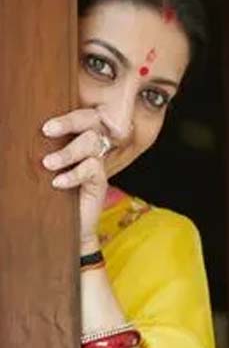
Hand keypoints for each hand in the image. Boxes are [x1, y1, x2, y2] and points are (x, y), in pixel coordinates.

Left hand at [42, 108, 111, 254]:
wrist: (59, 231)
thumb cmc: (43, 199)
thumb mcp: (35, 173)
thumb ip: (33, 157)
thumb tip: (9, 141)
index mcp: (70, 141)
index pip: (76, 118)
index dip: (66, 115)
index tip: (44, 123)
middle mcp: (85, 149)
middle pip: (90, 123)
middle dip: (70, 123)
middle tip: (47, 130)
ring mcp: (94, 165)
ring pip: (92, 142)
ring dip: (69, 152)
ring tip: (48, 164)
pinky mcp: (100, 182)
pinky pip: (93, 167)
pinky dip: (75, 174)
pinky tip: (58, 183)